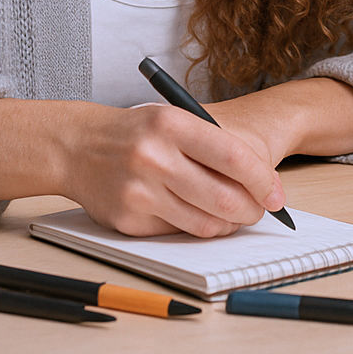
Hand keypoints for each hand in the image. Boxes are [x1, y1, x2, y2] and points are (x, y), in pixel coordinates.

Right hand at [54, 102, 286, 237]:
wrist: (76, 146)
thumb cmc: (137, 133)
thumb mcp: (173, 120)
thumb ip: (213, 147)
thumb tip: (262, 184)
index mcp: (172, 124)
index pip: (233, 157)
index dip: (263, 180)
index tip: (276, 194)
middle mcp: (155, 158)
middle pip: (224, 199)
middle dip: (252, 211)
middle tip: (258, 211)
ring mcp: (139, 191)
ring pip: (204, 224)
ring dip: (227, 225)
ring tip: (231, 215)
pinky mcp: (127, 220)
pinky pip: (177, 233)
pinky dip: (194, 227)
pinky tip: (192, 213)